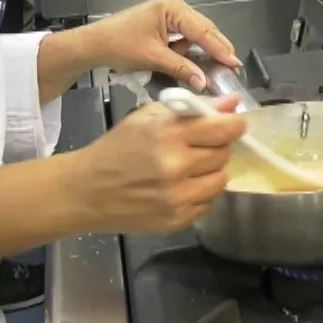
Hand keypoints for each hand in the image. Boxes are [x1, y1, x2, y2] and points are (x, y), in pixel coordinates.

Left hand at [66, 0, 239, 87]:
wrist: (94, 45)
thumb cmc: (120, 45)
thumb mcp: (153, 57)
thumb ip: (181, 67)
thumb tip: (204, 82)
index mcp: (173, 8)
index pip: (203, 31)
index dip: (220, 49)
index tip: (235, 64)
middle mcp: (176, 7)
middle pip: (204, 31)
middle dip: (217, 50)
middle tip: (233, 70)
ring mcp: (171, 16)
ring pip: (197, 36)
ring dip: (204, 54)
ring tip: (219, 71)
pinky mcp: (166, 26)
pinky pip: (186, 40)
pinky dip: (191, 53)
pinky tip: (198, 66)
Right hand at [70, 98, 246, 233]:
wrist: (88, 191)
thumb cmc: (119, 147)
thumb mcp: (149, 116)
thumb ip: (194, 108)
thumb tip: (234, 102)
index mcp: (169, 135)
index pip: (224, 129)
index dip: (234, 126)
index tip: (234, 125)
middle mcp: (176, 167)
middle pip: (224, 154)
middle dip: (218, 147)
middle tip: (200, 146)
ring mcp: (178, 197)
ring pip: (221, 180)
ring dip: (212, 171)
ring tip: (191, 167)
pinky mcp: (177, 220)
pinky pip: (208, 203)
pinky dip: (200, 193)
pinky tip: (180, 186)